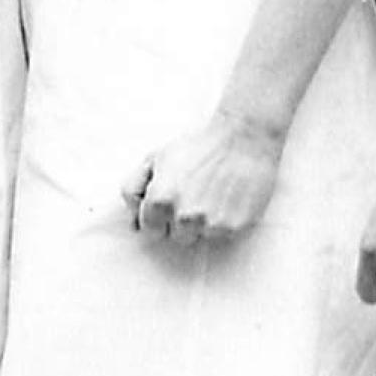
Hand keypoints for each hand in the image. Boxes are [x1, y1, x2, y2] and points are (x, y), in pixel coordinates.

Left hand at [120, 112, 283, 245]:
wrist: (244, 137)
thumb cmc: (200, 144)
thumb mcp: (156, 157)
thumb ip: (134, 188)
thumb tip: (132, 221)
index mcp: (160, 200)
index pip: (149, 229)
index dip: (158, 215)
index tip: (169, 202)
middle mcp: (184, 216)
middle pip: (174, 237)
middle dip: (179, 220)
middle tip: (193, 194)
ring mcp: (210, 224)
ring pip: (198, 238)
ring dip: (201, 223)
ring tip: (211, 195)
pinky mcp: (234, 228)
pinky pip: (221, 237)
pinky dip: (222, 222)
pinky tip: (225, 199)